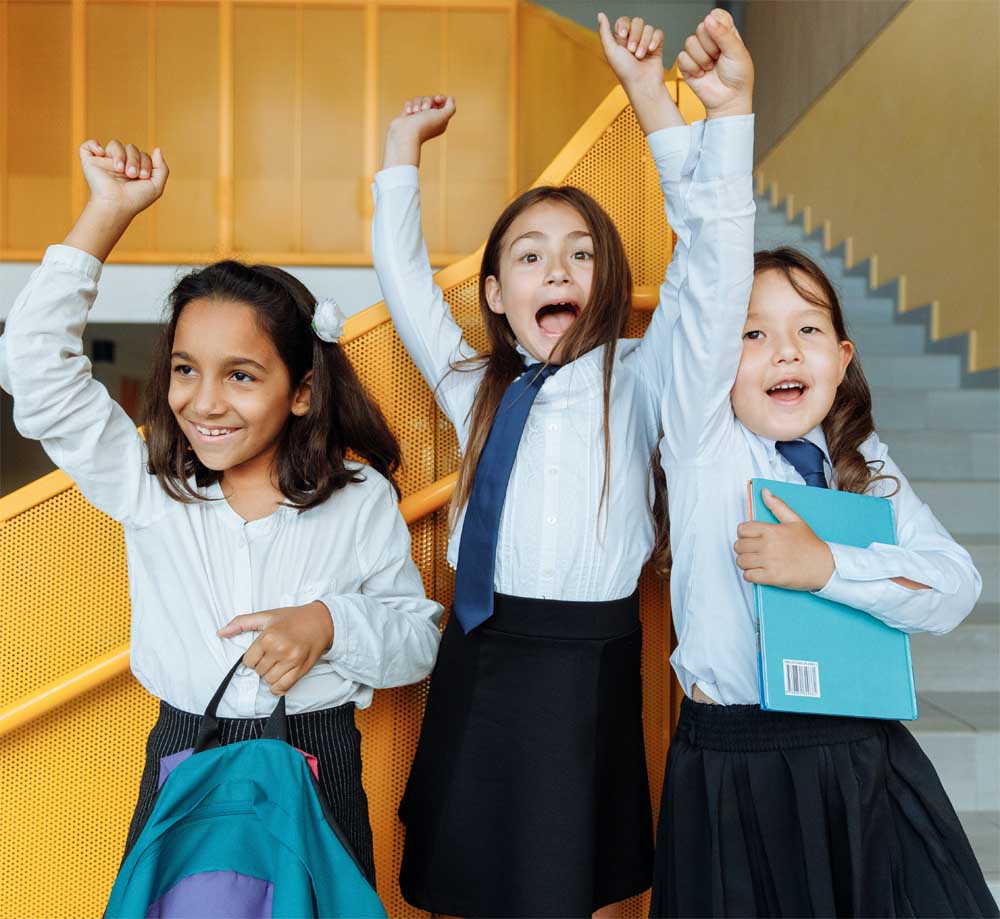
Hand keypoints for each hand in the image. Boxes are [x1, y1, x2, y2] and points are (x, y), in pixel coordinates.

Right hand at [78, 139, 168, 221]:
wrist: (117, 205)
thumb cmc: (136, 199)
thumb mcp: (156, 186)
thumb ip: (162, 168)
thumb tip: (157, 149)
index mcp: (135, 169)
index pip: (143, 155)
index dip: (145, 162)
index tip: (143, 177)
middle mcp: (121, 164)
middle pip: (131, 147)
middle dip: (134, 159)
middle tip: (131, 174)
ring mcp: (105, 162)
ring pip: (115, 144)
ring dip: (120, 155)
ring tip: (120, 169)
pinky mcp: (90, 161)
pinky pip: (88, 145)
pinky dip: (94, 144)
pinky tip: (102, 154)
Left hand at [217, 600, 333, 695]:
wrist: (322, 621)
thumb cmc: (293, 618)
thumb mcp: (266, 616)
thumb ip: (241, 623)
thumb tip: (220, 632)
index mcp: (268, 636)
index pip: (248, 661)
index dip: (253, 658)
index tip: (261, 652)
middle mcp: (279, 649)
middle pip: (258, 671)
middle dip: (262, 666)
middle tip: (272, 656)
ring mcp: (291, 661)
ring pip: (269, 680)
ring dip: (270, 675)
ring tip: (278, 664)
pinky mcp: (301, 669)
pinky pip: (283, 687)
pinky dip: (278, 687)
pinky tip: (281, 678)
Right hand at [383, 95, 456, 167]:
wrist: (406, 134)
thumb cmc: (425, 125)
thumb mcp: (444, 116)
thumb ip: (451, 107)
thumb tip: (450, 99)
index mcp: (441, 122)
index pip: (442, 104)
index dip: (440, 98)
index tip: (437, 99)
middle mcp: (430, 120)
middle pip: (430, 100)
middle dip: (427, 101)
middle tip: (424, 109)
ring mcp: (418, 118)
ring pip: (419, 100)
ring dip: (417, 104)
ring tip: (415, 112)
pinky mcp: (409, 117)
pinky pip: (410, 103)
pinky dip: (409, 106)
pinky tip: (408, 114)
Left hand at [597, 13, 663, 88]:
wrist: (643, 84)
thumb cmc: (625, 72)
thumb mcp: (610, 51)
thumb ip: (604, 32)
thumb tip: (600, 15)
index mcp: (620, 41)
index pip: (623, 21)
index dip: (624, 26)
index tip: (623, 36)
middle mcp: (632, 40)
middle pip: (637, 22)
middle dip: (634, 36)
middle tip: (632, 51)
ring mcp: (645, 42)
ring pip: (648, 27)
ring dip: (644, 42)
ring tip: (640, 56)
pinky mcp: (657, 46)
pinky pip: (658, 33)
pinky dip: (655, 41)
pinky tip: (651, 51)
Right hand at [676, 9, 752, 117]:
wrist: (728, 100)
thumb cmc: (738, 78)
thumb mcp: (737, 51)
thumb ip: (723, 33)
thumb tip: (709, 19)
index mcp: (725, 33)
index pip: (716, 15)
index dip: (717, 24)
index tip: (725, 38)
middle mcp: (710, 41)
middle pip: (700, 28)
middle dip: (710, 45)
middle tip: (719, 57)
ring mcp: (698, 52)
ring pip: (690, 42)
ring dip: (702, 59)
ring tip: (711, 68)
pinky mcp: (687, 65)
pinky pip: (682, 57)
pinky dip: (693, 68)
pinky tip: (702, 74)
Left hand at [734, 488, 834, 590]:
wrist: (825, 566)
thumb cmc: (810, 544)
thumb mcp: (795, 520)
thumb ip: (777, 505)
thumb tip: (764, 492)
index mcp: (771, 530)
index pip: (742, 529)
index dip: (744, 534)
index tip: (751, 538)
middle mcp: (768, 545)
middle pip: (739, 546)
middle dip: (744, 549)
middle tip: (753, 551)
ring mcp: (769, 562)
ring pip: (741, 561)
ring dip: (745, 563)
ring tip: (755, 562)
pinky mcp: (771, 577)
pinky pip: (748, 576)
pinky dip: (751, 576)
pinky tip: (759, 572)